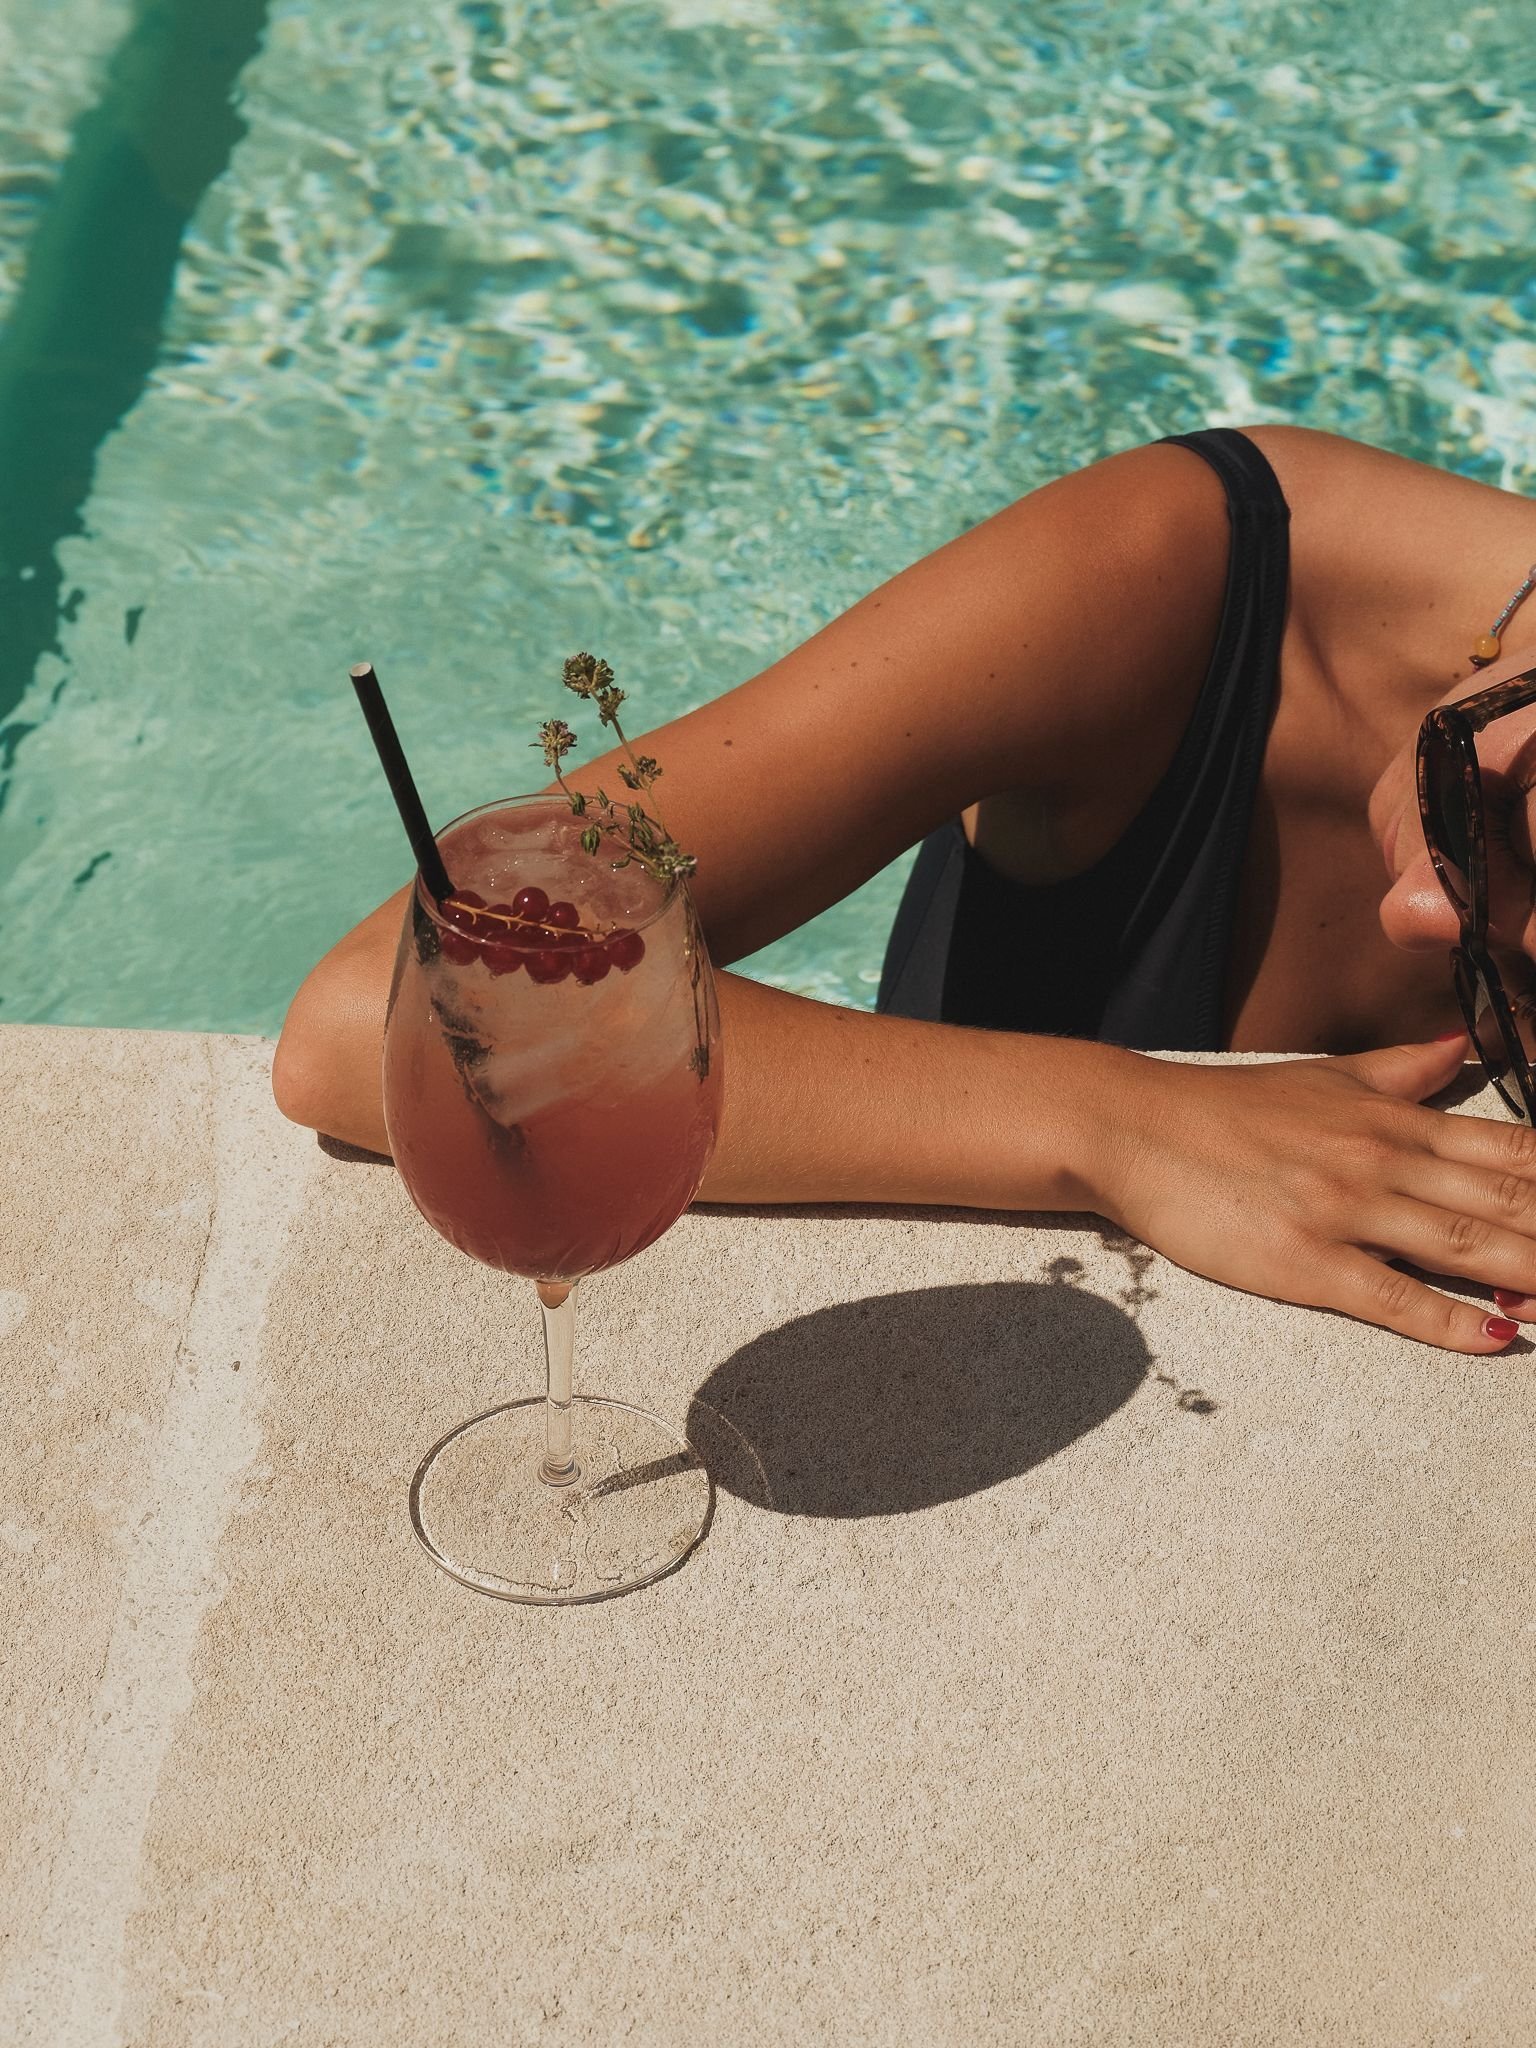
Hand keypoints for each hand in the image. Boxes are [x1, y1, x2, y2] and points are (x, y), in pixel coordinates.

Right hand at [1099, 1032, 1534, 1351]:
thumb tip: (1464, 1045)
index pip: (1513, 1149)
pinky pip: (1391, 1296)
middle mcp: (1383, 1161)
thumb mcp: (1325, 1074)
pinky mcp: (1305, 1262)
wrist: (1135, 1128)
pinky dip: (1451, 1320)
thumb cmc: (1226, 1107)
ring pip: (1465, 1246)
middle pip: (1507, 1201)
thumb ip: (1405, 1069)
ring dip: (1532, 1274)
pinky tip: (1498, 1336)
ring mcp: (1346, 1212)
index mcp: (1395, 1119)